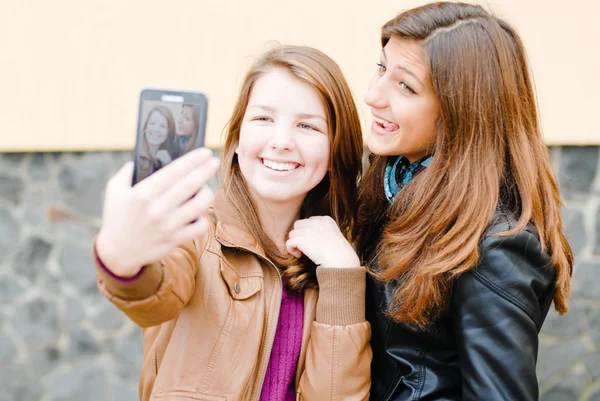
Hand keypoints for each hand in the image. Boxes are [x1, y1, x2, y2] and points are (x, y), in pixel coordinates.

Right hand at [96, 147, 219, 276]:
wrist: (118, 252)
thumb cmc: (117, 217)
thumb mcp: (115, 191)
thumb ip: (127, 172)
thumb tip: (141, 157)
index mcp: (143, 193)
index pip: (173, 172)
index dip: (192, 160)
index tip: (204, 152)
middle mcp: (157, 209)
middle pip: (189, 185)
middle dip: (205, 171)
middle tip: (215, 161)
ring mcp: (167, 225)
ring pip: (199, 205)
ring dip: (206, 193)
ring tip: (205, 188)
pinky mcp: (175, 239)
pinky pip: (199, 227)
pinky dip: (204, 218)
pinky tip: (200, 212)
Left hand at [286, 216, 359, 267]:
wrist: (340, 259)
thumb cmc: (339, 253)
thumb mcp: (334, 237)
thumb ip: (323, 233)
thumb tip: (309, 239)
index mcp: (326, 220)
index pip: (310, 221)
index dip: (308, 232)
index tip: (312, 243)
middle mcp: (316, 222)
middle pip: (299, 224)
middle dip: (300, 235)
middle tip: (305, 247)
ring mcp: (308, 229)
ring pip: (293, 233)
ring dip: (295, 243)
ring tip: (302, 252)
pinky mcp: (301, 239)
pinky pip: (289, 242)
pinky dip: (291, 249)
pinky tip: (299, 255)